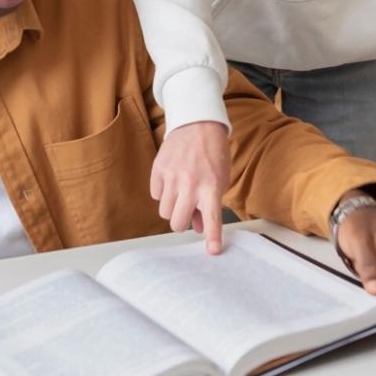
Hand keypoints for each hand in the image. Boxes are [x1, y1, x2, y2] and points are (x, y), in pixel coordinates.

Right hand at [151, 120, 230, 253]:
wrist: (198, 124)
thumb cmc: (213, 154)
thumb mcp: (219, 179)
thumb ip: (209, 204)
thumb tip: (199, 228)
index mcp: (211, 186)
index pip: (212, 217)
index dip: (213, 237)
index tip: (213, 251)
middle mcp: (190, 183)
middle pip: (178, 222)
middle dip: (183, 223)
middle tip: (188, 213)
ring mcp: (172, 176)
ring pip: (165, 212)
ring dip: (173, 208)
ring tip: (180, 194)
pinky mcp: (158, 169)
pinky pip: (156, 195)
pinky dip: (164, 193)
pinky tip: (172, 181)